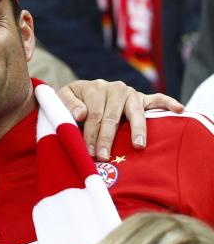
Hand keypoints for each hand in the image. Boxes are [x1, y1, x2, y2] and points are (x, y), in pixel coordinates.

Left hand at [57, 79, 183, 160]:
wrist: (82, 92)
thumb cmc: (73, 101)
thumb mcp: (63, 98)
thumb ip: (68, 104)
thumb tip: (81, 115)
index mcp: (94, 88)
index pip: (94, 114)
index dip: (91, 133)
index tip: (90, 151)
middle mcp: (114, 88)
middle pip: (112, 116)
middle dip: (107, 138)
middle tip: (104, 156)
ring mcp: (130, 93)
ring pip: (135, 112)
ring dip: (136, 130)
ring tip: (138, 146)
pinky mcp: (143, 97)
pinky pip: (158, 99)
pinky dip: (169, 103)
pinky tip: (179, 110)